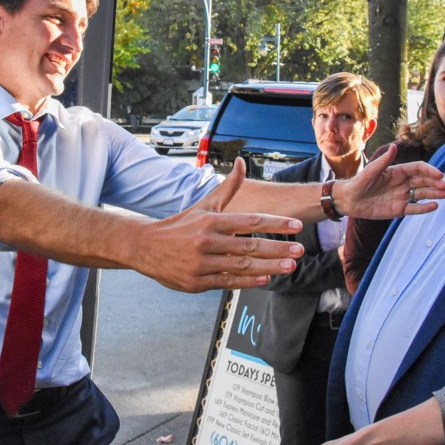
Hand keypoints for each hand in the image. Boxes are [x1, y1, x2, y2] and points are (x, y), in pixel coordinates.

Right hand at [131, 158, 305, 291]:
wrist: (145, 247)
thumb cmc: (180, 225)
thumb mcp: (204, 205)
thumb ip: (228, 187)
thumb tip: (242, 162)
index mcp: (211, 220)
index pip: (250, 220)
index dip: (275, 224)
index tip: (296, 227)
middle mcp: (207, 241)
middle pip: (249, 245)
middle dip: (277, 248)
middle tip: (299, 250)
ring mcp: (202, 263)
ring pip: (242, 266)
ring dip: (269, 267)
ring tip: (290, 266)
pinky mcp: (197, 282)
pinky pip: (227, 282)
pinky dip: (248, 281)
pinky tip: (266, 279)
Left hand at [336, 143, 444, 218]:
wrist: (348, 200)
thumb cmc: (358, 183)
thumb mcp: (370, 172)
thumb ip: (383, 161)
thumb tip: (394, 146)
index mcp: (397, 171)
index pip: (418, 169)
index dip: (429, 171)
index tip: (439, 175)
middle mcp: (402, 183)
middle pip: (423, 181)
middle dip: (436, 183)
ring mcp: (401, 196)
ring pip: (422, 194)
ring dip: (434, 194)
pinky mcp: (399, 209)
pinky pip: (414, 208)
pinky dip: (424, 208)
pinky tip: (434, 206)